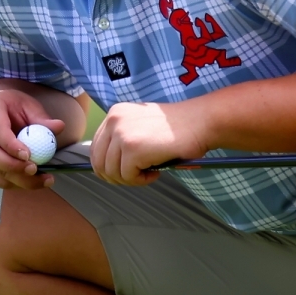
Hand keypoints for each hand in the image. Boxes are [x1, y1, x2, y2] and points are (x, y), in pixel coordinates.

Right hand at [0, 89, 64, 190]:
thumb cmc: (11, 107)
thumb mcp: (28, 106)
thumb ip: (42, 119)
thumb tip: (58, 127)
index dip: (11, 146)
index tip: (28, 155)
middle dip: (13, 166)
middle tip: (34, 170)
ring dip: (17, 179)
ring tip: (41, 179)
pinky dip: (12, 183)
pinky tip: (30, 182)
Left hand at [89, 101, 206, 184]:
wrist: (200, 122)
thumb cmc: (177, 128)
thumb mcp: (141, 125)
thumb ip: (122, 138)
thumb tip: (106, 167)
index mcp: (115, 114)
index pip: (95, 147)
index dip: (107, 166)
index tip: (124, 172)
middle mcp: (114, 121)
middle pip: (99, 162)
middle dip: (116, 176)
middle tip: (136, 177)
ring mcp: (121, 134)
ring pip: (112, 172)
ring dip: (130, 179)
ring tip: (149, 173)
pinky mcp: (132, 149)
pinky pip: (127, 176)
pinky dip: (141, 181)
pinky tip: (156, 172)